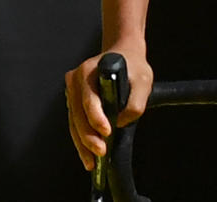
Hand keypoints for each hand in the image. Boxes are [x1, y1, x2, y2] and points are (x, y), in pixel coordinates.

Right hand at [65, 43, 152, 170]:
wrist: (125, 53)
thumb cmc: (134, 66)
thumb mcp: (144, 80)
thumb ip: (136, 102)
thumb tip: (121, 123)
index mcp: (88, 71)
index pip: (90, 100)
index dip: (96, 118)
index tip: (107, 132)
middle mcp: (75, 80)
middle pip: (79, 115)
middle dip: (89, 137)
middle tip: (101, 153)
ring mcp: (72, 91)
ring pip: (75, 123)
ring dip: (83, 143)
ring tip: (91, 161)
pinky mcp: (73, 100)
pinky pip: (75, 123)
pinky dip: (81, 139)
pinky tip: (87, 154)